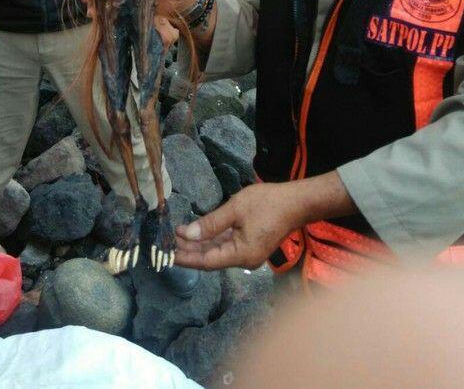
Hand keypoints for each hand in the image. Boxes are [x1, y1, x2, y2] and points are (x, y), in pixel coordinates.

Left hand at [174, 182, 299, 269]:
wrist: (297, 202)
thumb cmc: (268, 203)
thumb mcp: (236, 209)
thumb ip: (211, 223)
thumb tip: (187, 235)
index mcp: (241, 255)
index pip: (206, 262)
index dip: (186, 258)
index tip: (167, 253)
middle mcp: (244, 260)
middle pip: (211, 258)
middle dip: (189, 250)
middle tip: (167, 241)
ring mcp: (248, 253)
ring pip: (217, 251)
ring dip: (198, 244)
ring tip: (177, 235)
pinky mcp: (250, 245)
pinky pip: (226, 245)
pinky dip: (211, 239)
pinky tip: (197, 232)